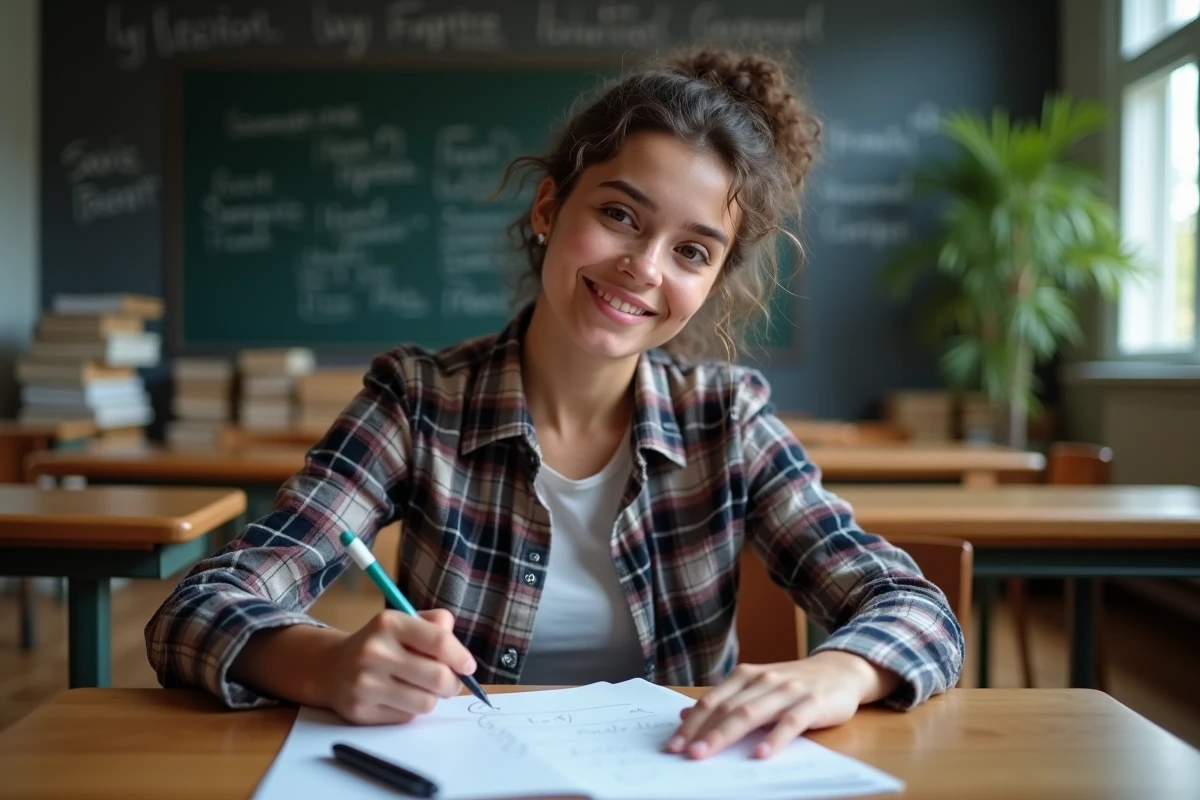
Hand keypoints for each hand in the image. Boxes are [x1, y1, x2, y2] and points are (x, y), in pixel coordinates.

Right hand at [325, 608, 476, 724]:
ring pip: (425, 702)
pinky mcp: (359, 710)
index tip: (468, 667)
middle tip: (450, 683)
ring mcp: (364, 682)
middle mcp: (374, 651)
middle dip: (452, 683)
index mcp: (389, 623)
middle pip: (438, 676)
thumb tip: (461, 654)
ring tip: (421, 688)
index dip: (461, 657)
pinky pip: (406, 717)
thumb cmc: (381, 643)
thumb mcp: (405, 622)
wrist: (331, 667)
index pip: (439, 641)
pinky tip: (398, 698)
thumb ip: (437, 626)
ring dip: (431, 698)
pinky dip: (410, 710)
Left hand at [665, 651, 900, 759]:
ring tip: (708, 755)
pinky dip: (774, 738)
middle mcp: (764, 680)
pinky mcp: (813, 703)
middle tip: (684, 754)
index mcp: (746, 676)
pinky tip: (761, 755)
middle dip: (703, 732)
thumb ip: (726, 701)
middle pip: (727, 708)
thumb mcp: (758, 688)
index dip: (691, 723)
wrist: (841, 669)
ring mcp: (788, 690)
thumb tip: (687, 716)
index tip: (672, 744)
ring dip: (726, 735)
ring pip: (752, 713)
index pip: (712, 701)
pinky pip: (791, 722)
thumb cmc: (794, 684)